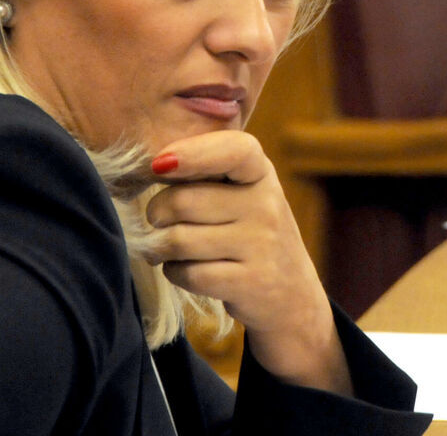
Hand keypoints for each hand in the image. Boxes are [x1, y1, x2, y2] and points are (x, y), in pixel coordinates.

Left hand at [141, 130, 351, 394]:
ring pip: (178, 240)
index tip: (158, 165)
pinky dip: (176, 273)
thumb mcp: (242, 193)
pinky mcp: (251, 282)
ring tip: (172, 249)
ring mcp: (262, 245)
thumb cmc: (250, 235)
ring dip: (161, 248)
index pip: (233, 149)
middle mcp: (267, 204)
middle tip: (159, 222)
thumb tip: (153, 165)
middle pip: (182, 201)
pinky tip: (189, 271)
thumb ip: (204, 172)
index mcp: (261, 173)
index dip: (191, 153)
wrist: (293, 297)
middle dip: (156, 214)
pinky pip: (188, 274)